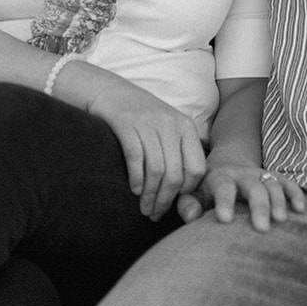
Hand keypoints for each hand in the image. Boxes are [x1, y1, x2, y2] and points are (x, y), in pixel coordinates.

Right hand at [82, 74, 205, 220]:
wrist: (110, 91)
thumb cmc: (141, 116)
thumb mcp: (168, 127)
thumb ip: (179, 151)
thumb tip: (184, 190)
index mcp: (186, 127)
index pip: (196, 169)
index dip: (187, 191)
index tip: (174, 203)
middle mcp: (170, 124)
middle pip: (175, 174)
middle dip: (165, 200)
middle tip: (155, 214)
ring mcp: (148, 122)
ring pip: (156, 170)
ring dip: (150, 195)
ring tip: (144, 208)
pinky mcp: (126, 123)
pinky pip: (136, 158)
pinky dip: (136, 178)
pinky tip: (134, 189)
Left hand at [176, 165, 305, 231]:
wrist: (228, 164)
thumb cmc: (207, 189)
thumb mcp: (193, 193)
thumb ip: (188, 204)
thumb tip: (192, 217)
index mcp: (220, 178)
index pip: (223, 187)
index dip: (224, 201)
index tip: (225, 219)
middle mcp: (243, 175)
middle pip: (253, 187)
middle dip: (258, 206)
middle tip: (261, 228)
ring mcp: (262, 176)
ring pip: (273, 185)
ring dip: (279, 202)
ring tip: (281, 221)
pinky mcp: (276, 179)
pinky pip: (289, 184)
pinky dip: (296, 194)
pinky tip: (301, 210)